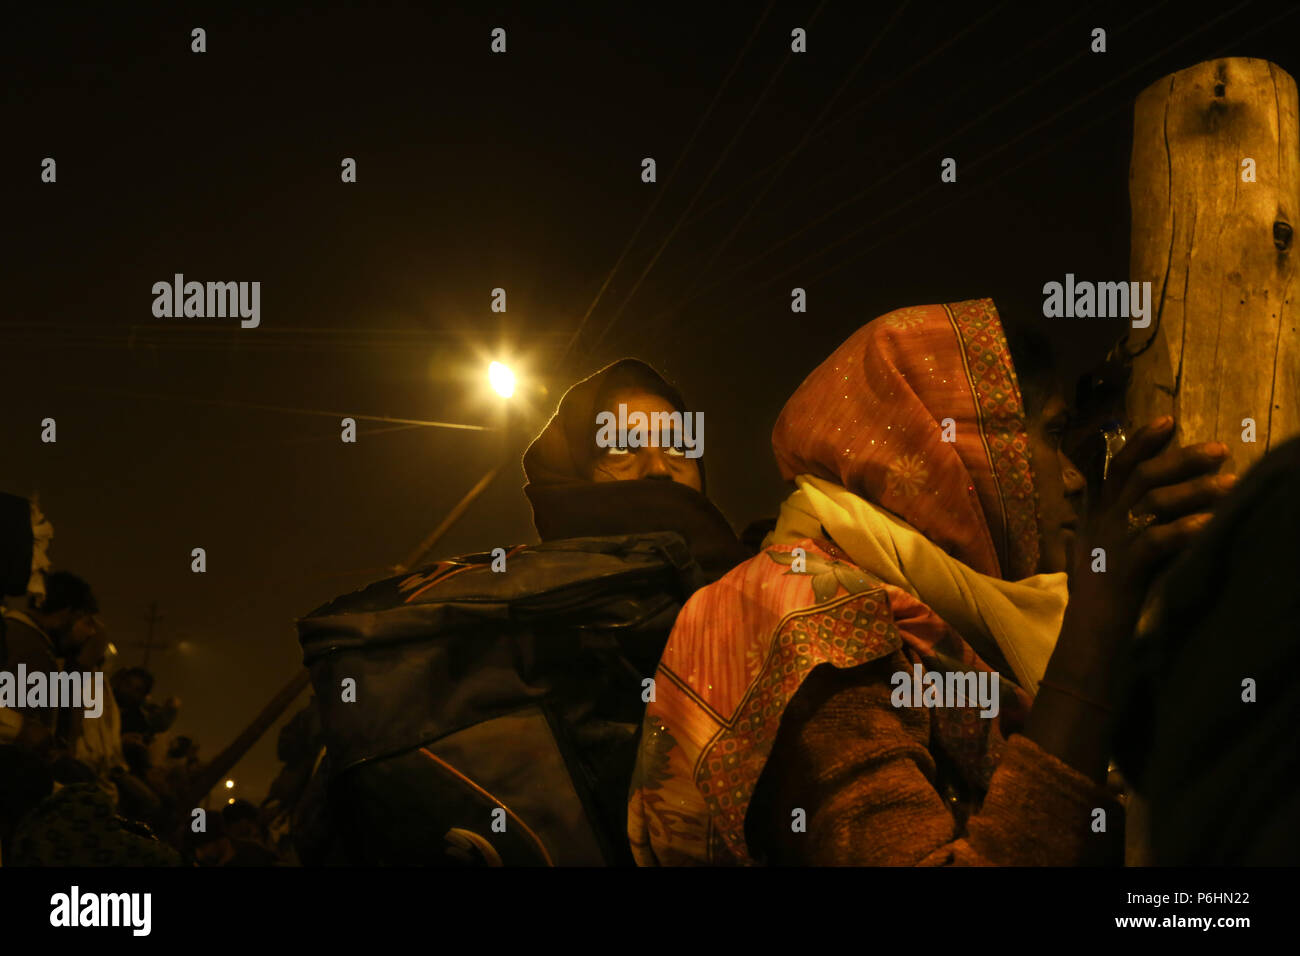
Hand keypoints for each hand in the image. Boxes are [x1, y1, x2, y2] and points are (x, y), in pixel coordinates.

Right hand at [1070, 416, 1232, 626]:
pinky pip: (1157, 539)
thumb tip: (1136, 505)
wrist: (1086, 639)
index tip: (1169, 421)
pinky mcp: (1124, 567)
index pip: (1116, 467)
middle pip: (1138, 474)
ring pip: (1150, 500)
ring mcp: (1110, 542)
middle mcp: (1101, 522)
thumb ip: (1111, 526)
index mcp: (1097, 516)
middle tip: (1219, 449)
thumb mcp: (1099, 553)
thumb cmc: (1100, 600)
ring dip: (1194, 489)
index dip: (1141, 442)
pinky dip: (1187, 529)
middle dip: (1179, 457)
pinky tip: (1214, 524)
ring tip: (1232, 482)